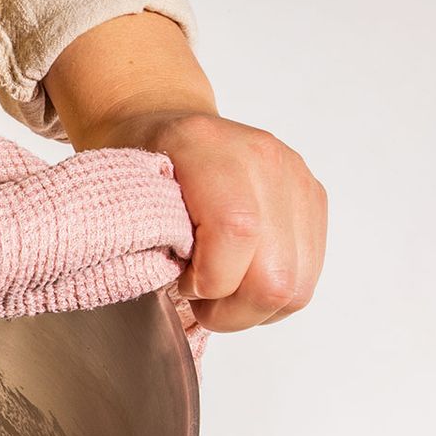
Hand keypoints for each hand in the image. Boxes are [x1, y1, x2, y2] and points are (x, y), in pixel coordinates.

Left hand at [43, 13, 326, 330]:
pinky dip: (269, 298)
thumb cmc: (140, 167)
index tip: (180, 286)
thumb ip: (146, 243)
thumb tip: (178, 301)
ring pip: (295, 287)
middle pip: (276, 276)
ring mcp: (297, 179)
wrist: (168, 124)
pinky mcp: (313, 201)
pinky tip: (238, 282)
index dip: (210, 280)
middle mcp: (265, 159)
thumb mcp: (122, 197)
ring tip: (218, 293)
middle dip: (231, 310)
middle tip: (198, 303)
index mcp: (209, 148)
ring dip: (252, 309)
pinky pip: (305, 278)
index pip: (237, 231)